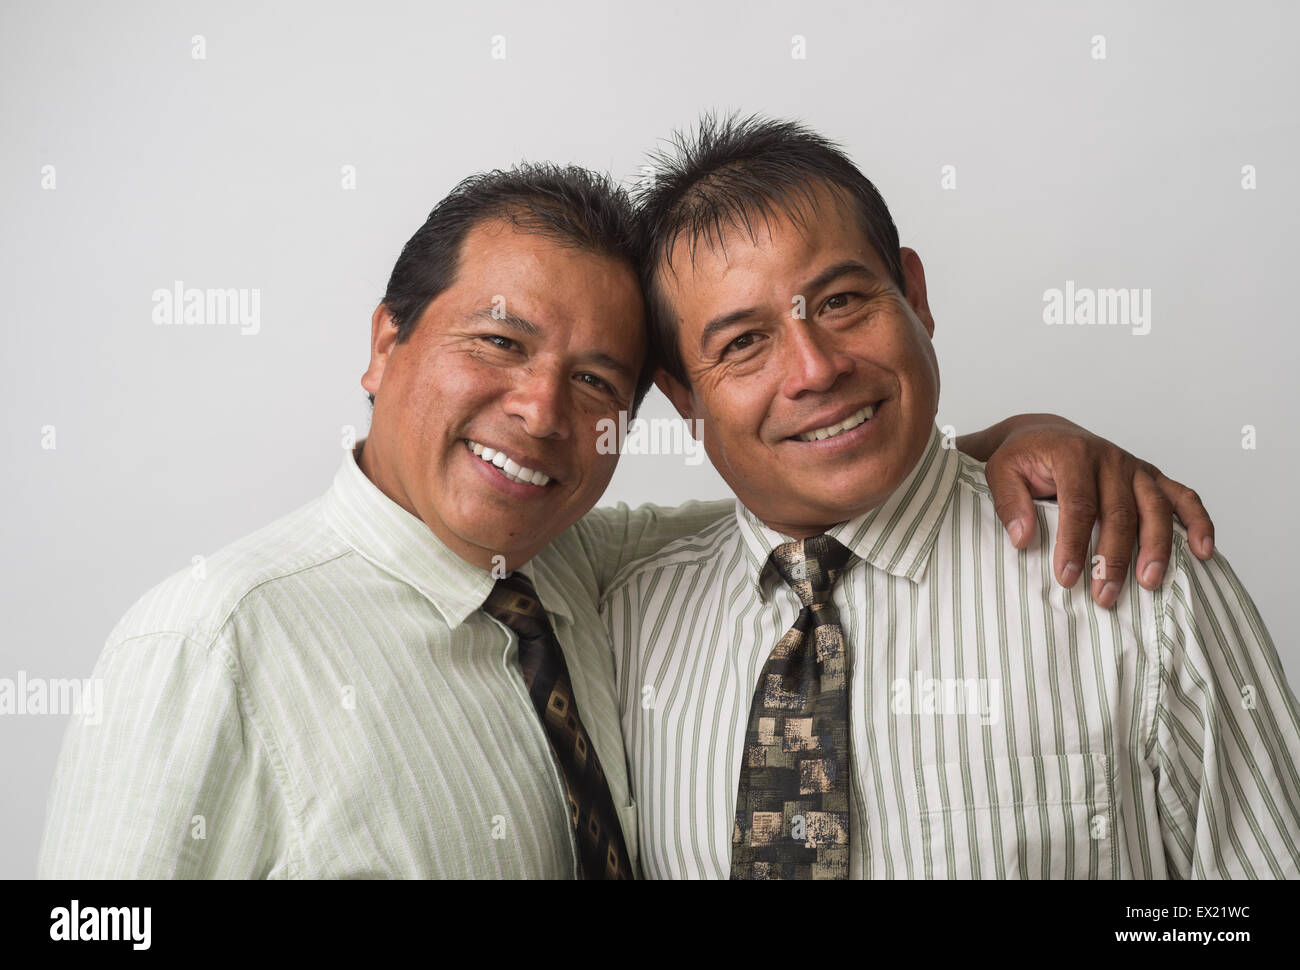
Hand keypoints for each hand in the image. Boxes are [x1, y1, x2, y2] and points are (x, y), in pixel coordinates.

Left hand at [978, 415, 1214, 607]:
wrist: (1044, 433)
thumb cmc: (1022, 458)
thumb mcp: (1000, 472)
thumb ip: (1009, 503)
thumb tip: (1023, 539)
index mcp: (1073, 454)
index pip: (1079, 505)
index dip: (1075, 544)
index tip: (1067, 579)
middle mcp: (1110, 458)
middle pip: (1120, 512)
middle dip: (1113, 558)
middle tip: (1104, 595)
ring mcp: (1134, 467)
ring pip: (1155, 508)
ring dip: (1156, 548)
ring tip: (1149, 583)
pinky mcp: (1150, 476)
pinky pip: (1182, 496)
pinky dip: (1198, 522)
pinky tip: (1204, 551)